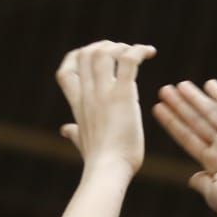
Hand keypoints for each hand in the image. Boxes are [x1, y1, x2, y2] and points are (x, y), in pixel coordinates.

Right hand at [54, 41, 155, 174]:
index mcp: (78, 104)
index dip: (78, 58)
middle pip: (86, 53)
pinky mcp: (123, 95)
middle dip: (105, 46)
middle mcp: (88, 94)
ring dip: (122, 46)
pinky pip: (128, 60)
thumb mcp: (82, 142)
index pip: (65, 70)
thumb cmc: (98, 161)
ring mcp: (103, 93)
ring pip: (104, 52)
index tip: (96, 58)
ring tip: (138, 53)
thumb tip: (65, 130)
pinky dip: (139, 51)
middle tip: (123, 53)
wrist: (107, 171)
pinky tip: (150, 53)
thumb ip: (74, 132)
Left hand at [153, 79, 216, 216]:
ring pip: (210, 113)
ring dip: (194, 99)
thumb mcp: (214, 194)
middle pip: (196, 122)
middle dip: (180, 106)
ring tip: (178, 85)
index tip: (158, 109)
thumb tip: (191, 178)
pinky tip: (209, 84)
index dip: (173, 124)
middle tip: (163, 90)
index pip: (188, 138)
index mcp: (214, 164)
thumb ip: (201, 182)